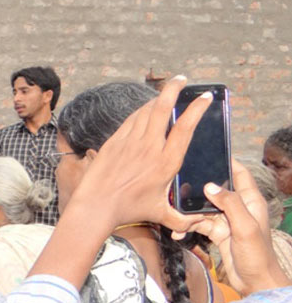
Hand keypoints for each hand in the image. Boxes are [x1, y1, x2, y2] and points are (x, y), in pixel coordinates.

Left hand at [66, 76, 208, 233]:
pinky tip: (145, 109)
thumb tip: (198, 223)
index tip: (205, 98)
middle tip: (182, 79)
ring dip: (157, 98)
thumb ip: (182, 218)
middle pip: (163, 108)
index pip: (185, 128)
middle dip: (174, 89)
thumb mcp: (161, 215)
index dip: (196, 109)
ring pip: (145, 111)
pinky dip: (140, 110)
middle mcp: (149, 147)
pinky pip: (130, 120)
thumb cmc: (128, 211)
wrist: (96, 206)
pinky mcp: (114, 142)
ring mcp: (129, 142)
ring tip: (165, 93)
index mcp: (166, 162)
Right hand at [182, 160, 291, 294]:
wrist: (255, 282)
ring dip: (189, 213)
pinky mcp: (217, 233)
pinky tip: (178, 233)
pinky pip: (199, 224)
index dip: (227, 162)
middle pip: (216, 190)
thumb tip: (209, 186)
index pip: (239, 174)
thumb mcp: (245, 227)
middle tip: (179, 187)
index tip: (210, 153)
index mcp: (251, 201)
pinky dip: (188, 227)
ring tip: (176, 218)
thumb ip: (229, 205)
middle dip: (198, 190)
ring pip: (203, 208)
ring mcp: (227, 220)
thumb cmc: (257, 255)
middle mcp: (238, 208)